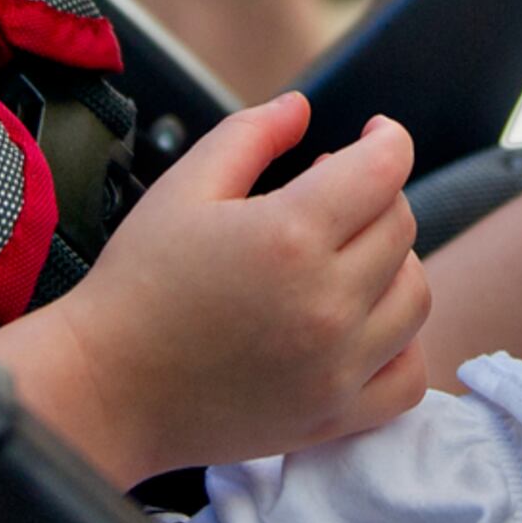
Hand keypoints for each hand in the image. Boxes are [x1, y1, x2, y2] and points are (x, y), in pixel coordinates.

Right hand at [0, 92, 432, 486]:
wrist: (106, 389)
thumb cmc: (139, 282)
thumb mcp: (184, 186)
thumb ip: (251, 134)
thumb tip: (303, 106)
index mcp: (289, 235)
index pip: (384, 170)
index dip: (388, 139)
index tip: (374, 133)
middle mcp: (326, 302)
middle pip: (400, 226)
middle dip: (375, 196)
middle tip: (330, 195)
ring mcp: (336, 366)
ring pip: (414, 294)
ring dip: (393, 263)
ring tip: (346, 256)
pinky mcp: (334, 416)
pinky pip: (409, 375)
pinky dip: (401, 343)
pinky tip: (364, 323)